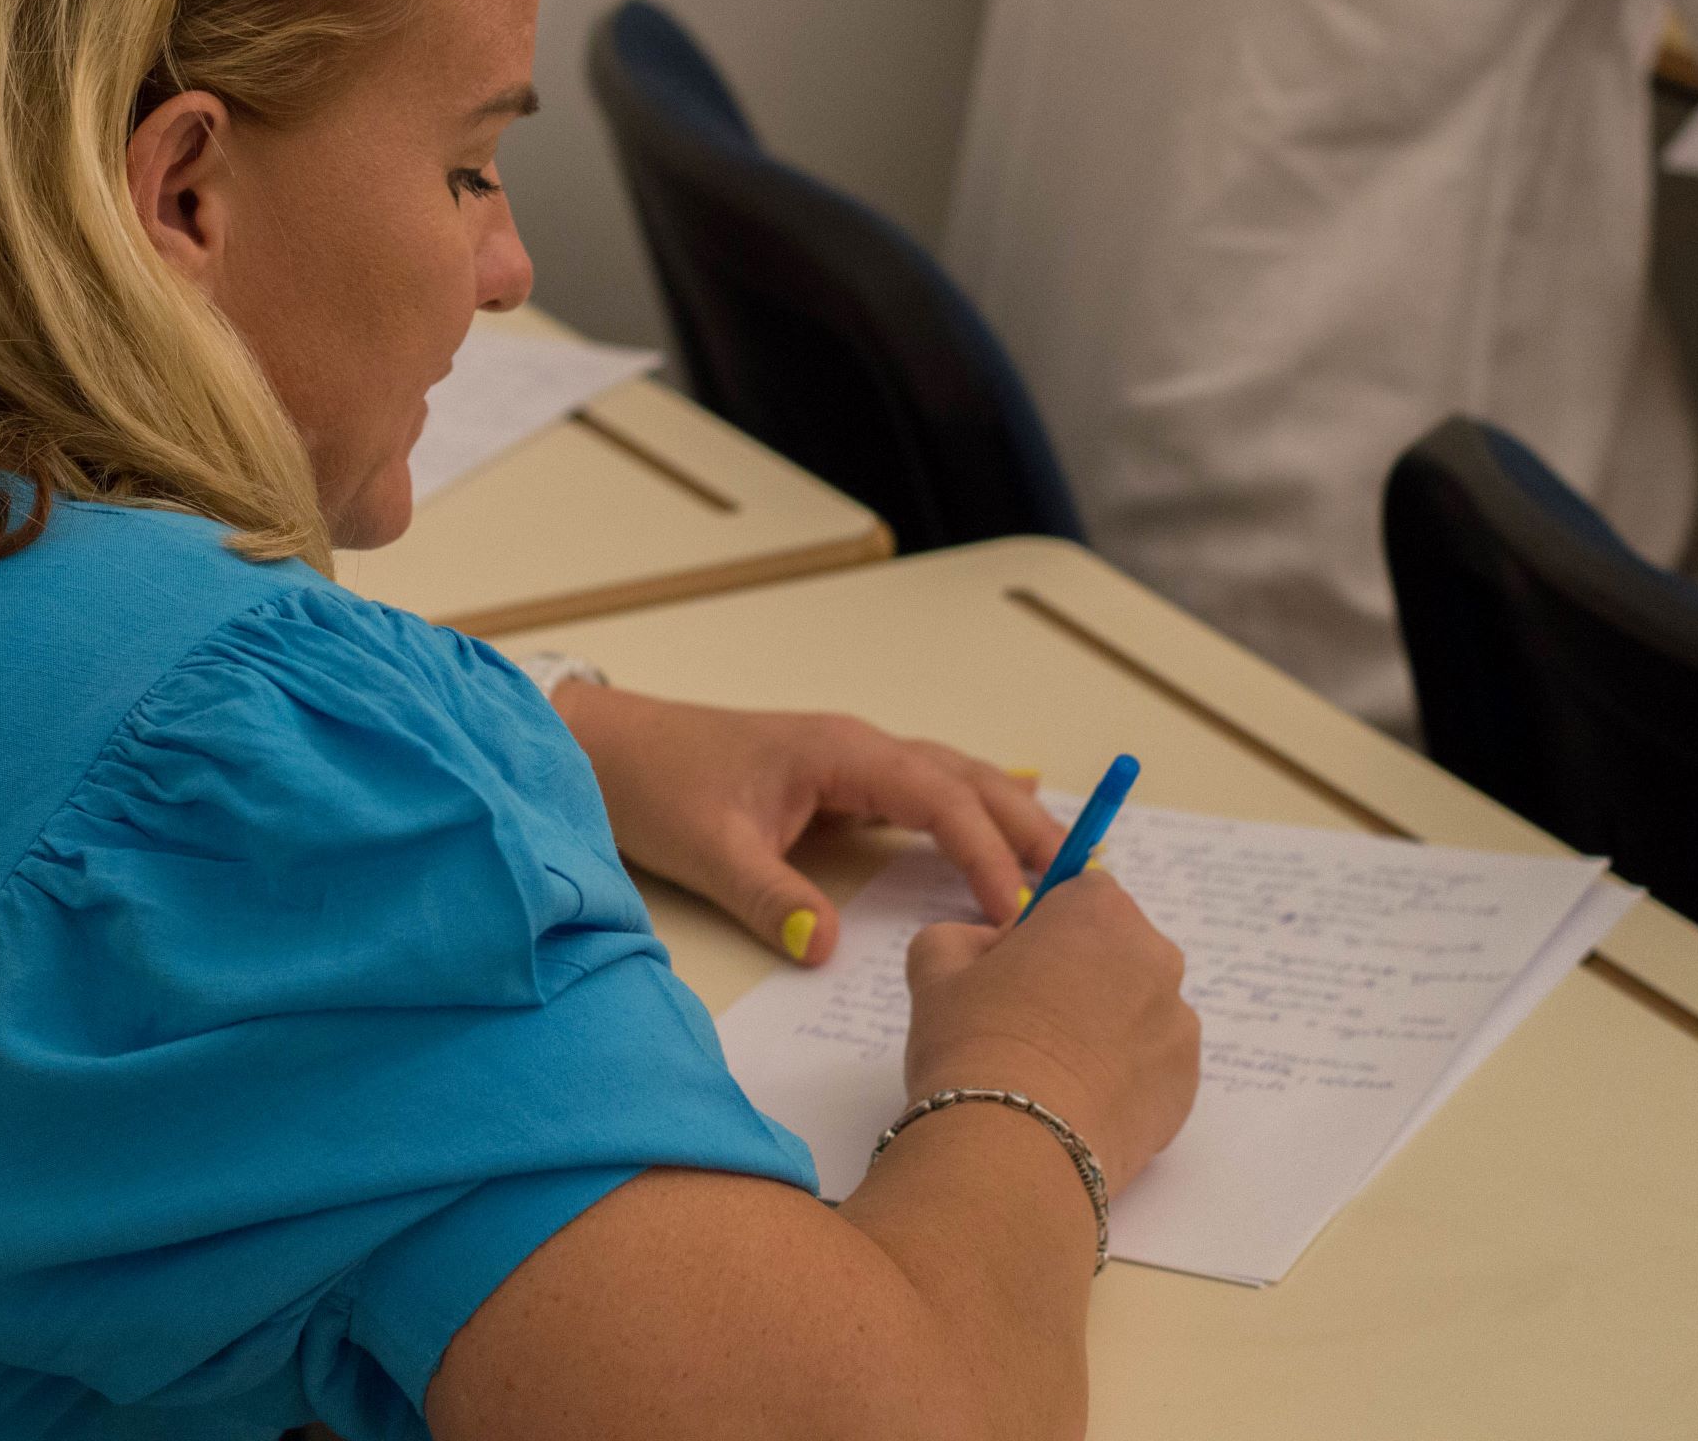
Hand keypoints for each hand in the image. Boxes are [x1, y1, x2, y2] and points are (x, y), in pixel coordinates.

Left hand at [553, 681, 1062, 966]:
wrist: (608, 748)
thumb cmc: (656, 785)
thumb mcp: (708, 849)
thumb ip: (767, 897)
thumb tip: (824, 948)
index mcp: (841, 751)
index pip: (939, 799)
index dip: (985, 853)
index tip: (1019, 908)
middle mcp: (859, 747)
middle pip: (968, 780)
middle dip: (1029, 826)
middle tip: (1089, 881)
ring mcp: (853, 760)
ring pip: (954, 782)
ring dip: (1010, 818)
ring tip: (1067, 866)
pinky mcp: (841, 780)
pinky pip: (927, 794)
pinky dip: (972, 817)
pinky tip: (1003, 837)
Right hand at [901, 874, 1199, 1195]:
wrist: (1012, 1150)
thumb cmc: (973, 1044)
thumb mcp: (935, 969)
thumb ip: (961, 936)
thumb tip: (988, 951)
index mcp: (1100, 911)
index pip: (1080, 894)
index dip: (1043, 928)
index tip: (1013, 969)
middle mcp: (1156, 956)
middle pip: (1117, 950)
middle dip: (1081, 974)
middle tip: (1026, 1023)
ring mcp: (1179, 1024)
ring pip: (1138, 1009)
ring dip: (1106, 1026)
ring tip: (1051, 1074)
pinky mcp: (1187, 1085)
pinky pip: (1152, 1066)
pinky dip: (1123, 1077)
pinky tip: (1077, 1104)